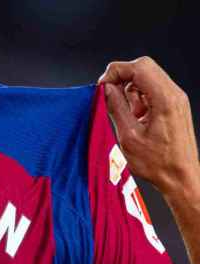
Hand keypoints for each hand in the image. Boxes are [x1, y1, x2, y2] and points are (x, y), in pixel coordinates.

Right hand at [99, 56, 198, 195]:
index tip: (102, 87)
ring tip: (129, 115)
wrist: (181, 177)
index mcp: (165, 99)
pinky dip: (139, 98)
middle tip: (109, 97)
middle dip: (122, 78)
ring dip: (130, 90)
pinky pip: (153, 90)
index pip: (139, 67)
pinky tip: (137, 117)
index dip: (116, 72)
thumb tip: (106, 90)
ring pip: (147, 77)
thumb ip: (116, 108)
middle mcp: (174, 95)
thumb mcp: (128, 136)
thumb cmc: (158, 163)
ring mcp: (176, 99)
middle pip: (144, 67)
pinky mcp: (174, 106)